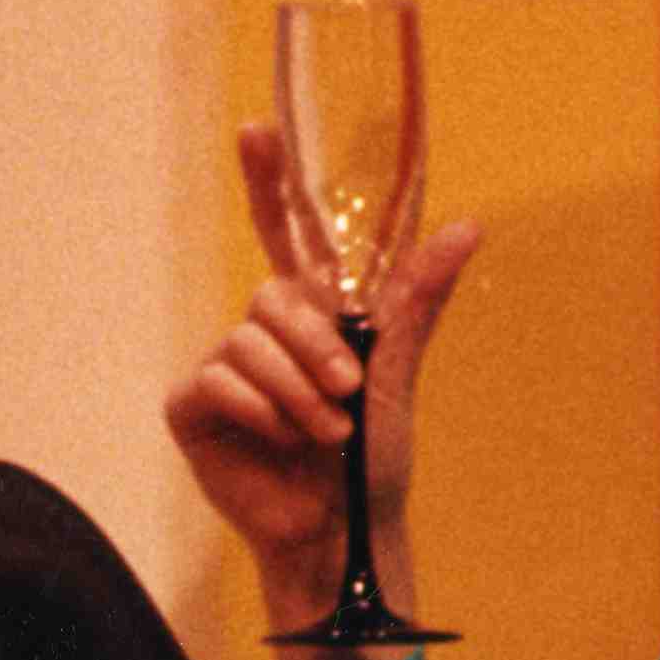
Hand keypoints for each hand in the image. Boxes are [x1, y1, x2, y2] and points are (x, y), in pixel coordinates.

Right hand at [165, 123, 478, 608]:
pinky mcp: (193, 406)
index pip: (285, 232)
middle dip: (314, 342)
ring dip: (296, 389)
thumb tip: (466, 225)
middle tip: (348, 389)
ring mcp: (225, 368)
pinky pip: (218, 379)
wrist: (344, 530)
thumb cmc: (371, 461)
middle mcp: (265, 333)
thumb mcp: (399, 373)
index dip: (269, 180)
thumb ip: (415, 299)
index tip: (255, 129)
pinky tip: (280, 440)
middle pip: (273, 294)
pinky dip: (258, 410)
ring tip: (326, 432)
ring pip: (248, 341)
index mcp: (315, 315)